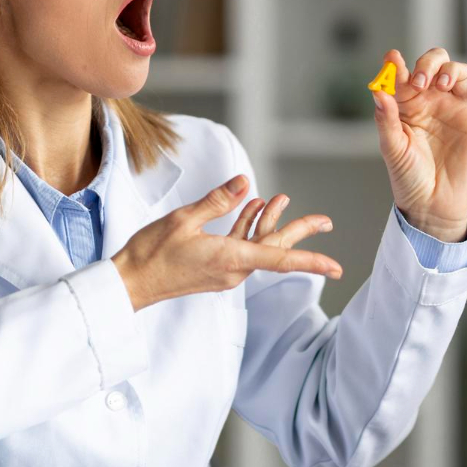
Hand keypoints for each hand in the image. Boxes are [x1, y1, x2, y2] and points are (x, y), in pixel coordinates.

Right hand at [111, 175, 341, 310]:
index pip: (280, 260)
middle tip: (326, 221)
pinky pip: (241, 247)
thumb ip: (217, 201)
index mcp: (230, 259)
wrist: (130, 283)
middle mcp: (233, 269)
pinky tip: (253, 207)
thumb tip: (245, 183)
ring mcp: (224, 270)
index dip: (311, 260)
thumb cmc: (151, 254)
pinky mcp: (215, 268)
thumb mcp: (183, 220)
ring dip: (271, 223)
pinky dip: (249, 227)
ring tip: (282, 199)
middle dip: (300, 231)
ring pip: (258, 246)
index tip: (336, 268)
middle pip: (275, 249)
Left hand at [371, 48, 466, 242]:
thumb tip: (378, 90)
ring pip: (463, 72)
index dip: (398, 62)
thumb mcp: (391, 147)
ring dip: (454, 70)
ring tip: (443, 85)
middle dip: (429, 63)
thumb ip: (385, 118)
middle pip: (437, 63)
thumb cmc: (407, 177)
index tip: (393, 59)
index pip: (405, 73)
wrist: (430, 205)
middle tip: (421, 81)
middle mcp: (434, 102)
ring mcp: (457, 111)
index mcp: (409, 104)